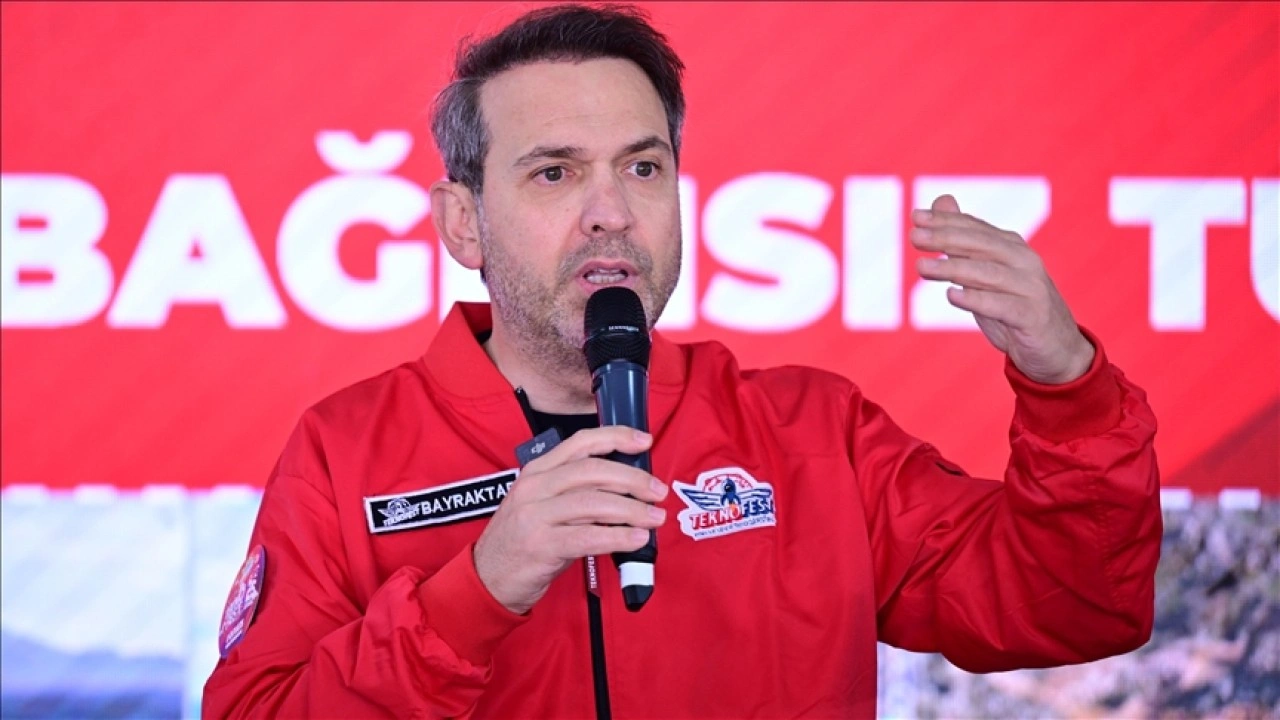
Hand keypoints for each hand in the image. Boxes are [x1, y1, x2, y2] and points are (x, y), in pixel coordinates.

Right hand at [473, 426, 667, 613]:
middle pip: (593, 472)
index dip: (616, 438)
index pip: (580, 443)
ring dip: (632, 510)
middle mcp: (535, 487)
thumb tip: (628, 487)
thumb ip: (576, 491)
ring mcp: (535, 516)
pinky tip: (637, 539)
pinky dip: (618, 537)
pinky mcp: (541, 546)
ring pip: (594, 503)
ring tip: (655, 518)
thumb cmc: (523, 540)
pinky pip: (588, 537)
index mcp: (537, 471)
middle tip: (658, 492)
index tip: (645, 441)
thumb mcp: (542, 504)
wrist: (487, 578)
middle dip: (633, 479)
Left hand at [910, 194, 1094, 383]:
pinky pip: (1003, 307)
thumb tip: (941, 200)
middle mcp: (1024, 262)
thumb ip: (963, 240)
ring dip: (954, 268)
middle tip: (914, 237)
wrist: (1055, 349)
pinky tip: (952, 296)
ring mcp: (1032, 289)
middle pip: (982, 246)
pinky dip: (977, 300)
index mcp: (1012, 248)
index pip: (976, 229)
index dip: (946, 221)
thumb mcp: (984, 273)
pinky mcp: (1033, 317)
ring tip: (922, 267)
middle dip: (946, 239)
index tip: (915, 217)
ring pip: (989, 274)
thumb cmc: (1013, 307)